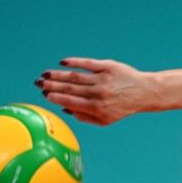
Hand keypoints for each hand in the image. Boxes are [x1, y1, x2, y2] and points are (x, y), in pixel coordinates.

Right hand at [36, 58, 158, 125]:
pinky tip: (62, 62)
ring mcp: (103, 79)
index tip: (44, 94)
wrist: (143, 93)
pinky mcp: (108, 66)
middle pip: (70, 88)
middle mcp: (98, 93)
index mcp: (96, 108)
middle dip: (52, 85)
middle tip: (38, 82)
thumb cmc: (121, 108)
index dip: (56, 97)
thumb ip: (84, 117)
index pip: (71, 101)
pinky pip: (88, 63)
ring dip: (58, 74)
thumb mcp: (104, 120)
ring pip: (76, 76)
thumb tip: (64, 108)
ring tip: (46, 73)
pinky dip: (74, 62)